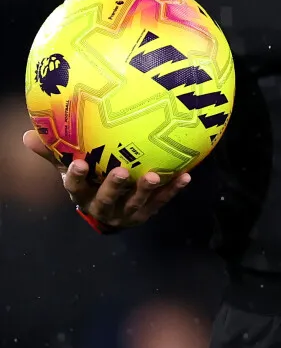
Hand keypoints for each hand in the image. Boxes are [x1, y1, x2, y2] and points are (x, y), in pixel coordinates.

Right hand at [22, 129, 190, 228]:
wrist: (110, 213)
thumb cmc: (90, 181)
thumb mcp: (71, 168)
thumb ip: (55, 152)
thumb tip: (28, 134)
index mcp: (82, 194)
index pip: (75, 186)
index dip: (76, 175)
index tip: (79, 162)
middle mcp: (103, 206)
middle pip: (106, 199)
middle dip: (114, 187)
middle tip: (122, 171)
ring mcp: (126, 213)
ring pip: (136, 204)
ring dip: (147, 190)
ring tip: (156, 176)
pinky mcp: (147, 213)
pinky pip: (161, 202)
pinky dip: (173, 190)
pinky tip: (186, 176)